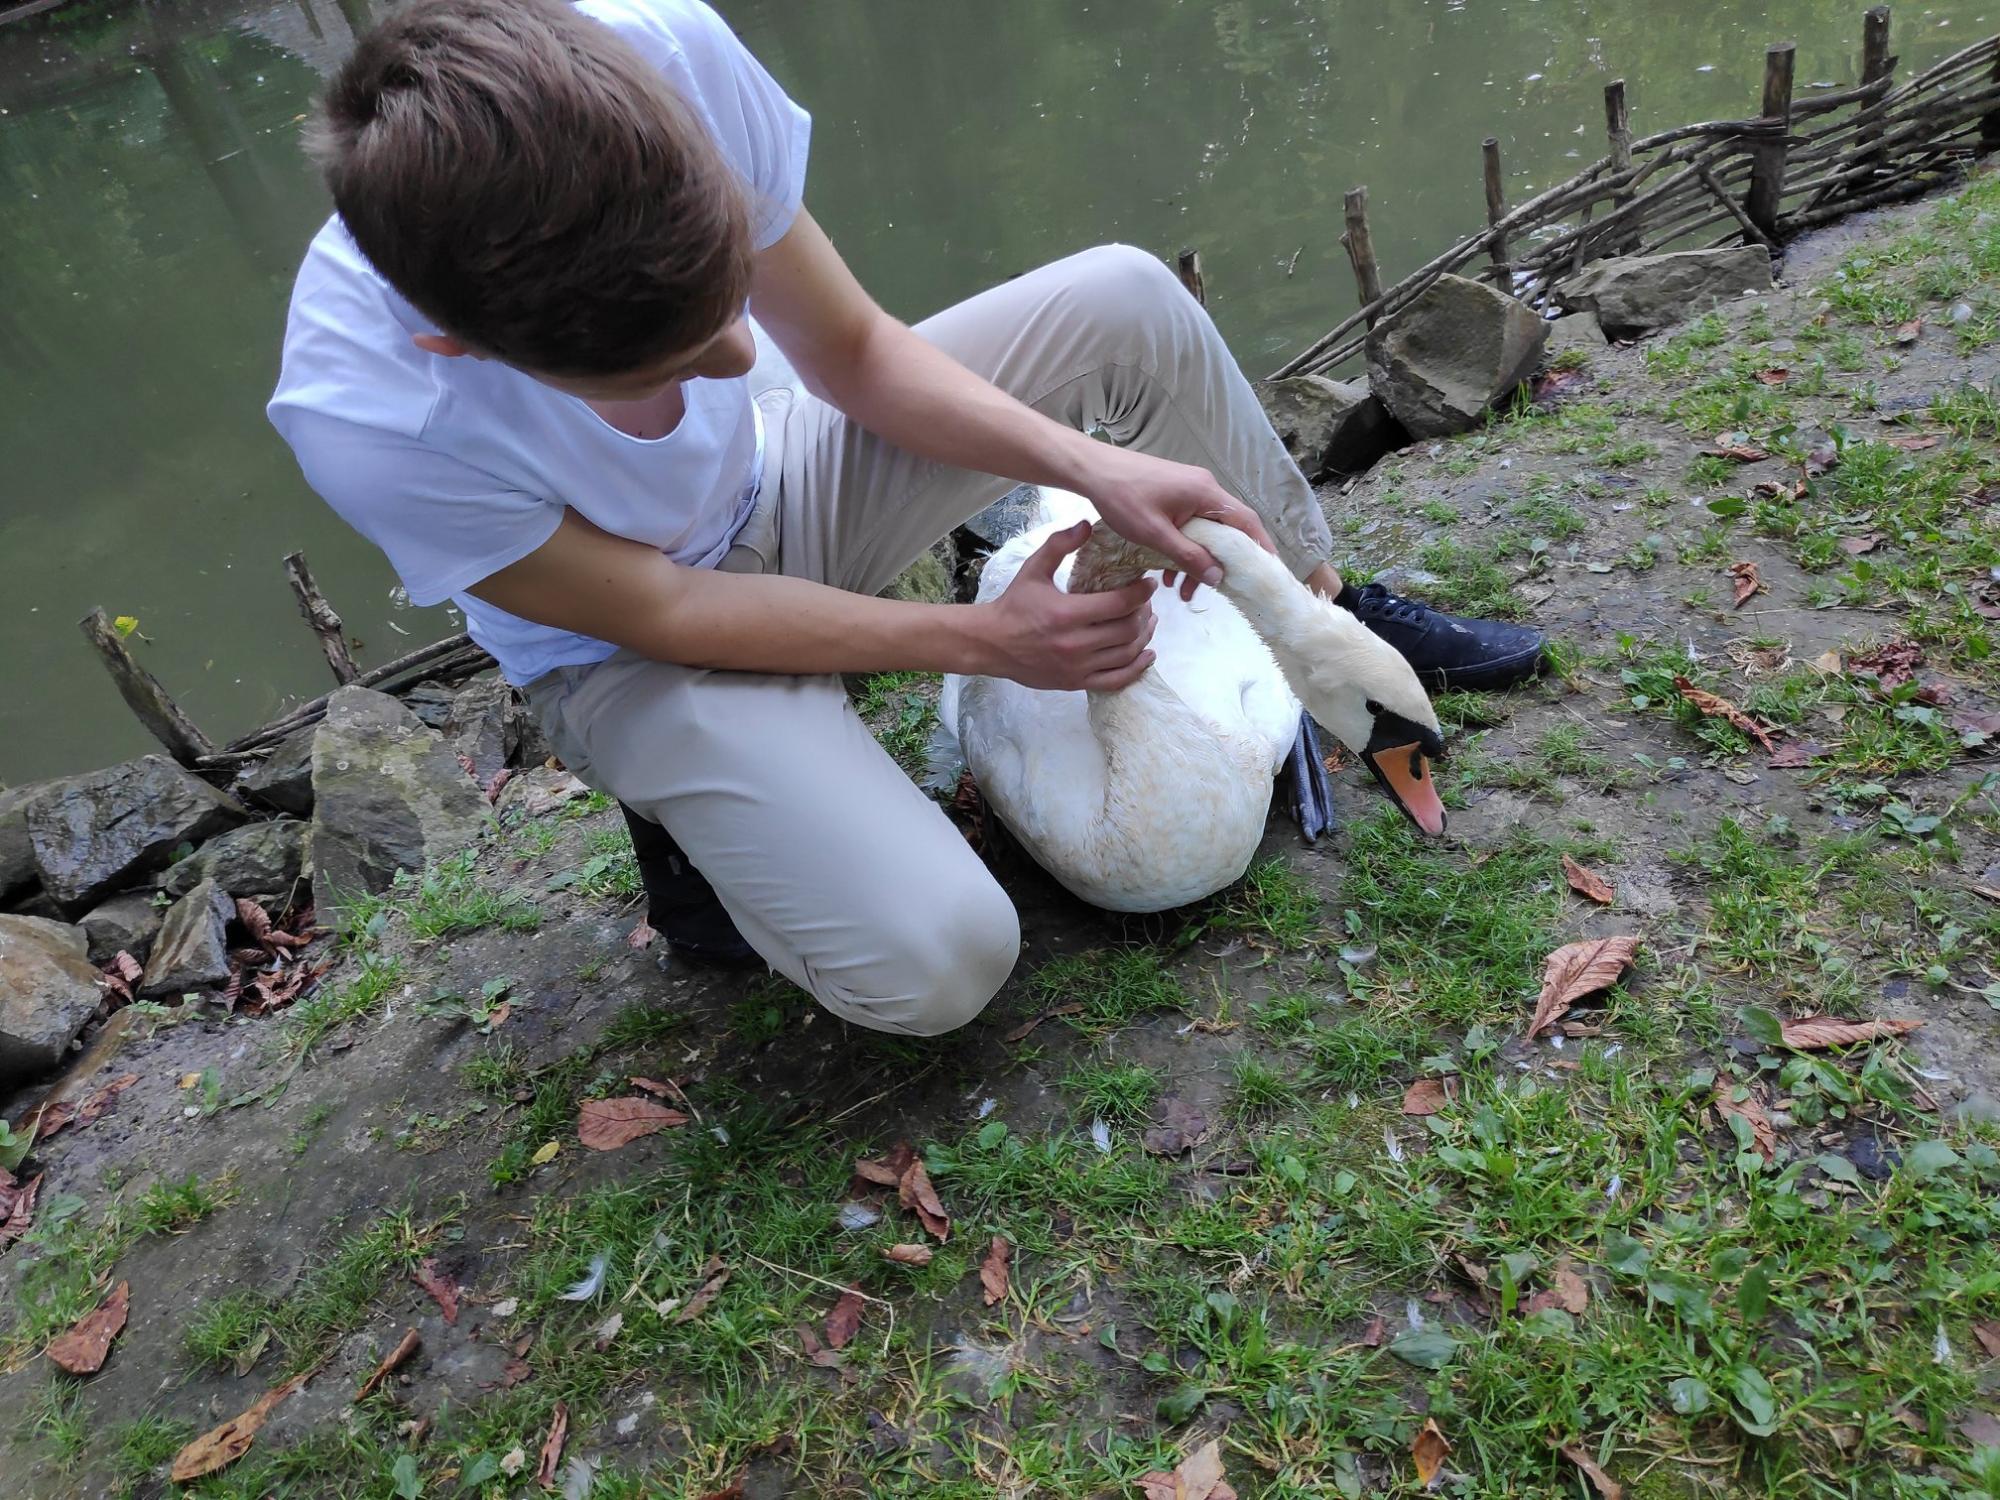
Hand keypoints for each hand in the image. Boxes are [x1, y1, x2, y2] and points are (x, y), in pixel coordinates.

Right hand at [976, 521, 1158, 689]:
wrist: (991, 643)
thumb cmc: (1013, 605)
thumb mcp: (1033, 569)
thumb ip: (1058, 545)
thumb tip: (1086, 525)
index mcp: (1066, 613)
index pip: (1119, 604)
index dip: (1141, 593)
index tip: (1149, 584)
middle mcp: (1075, 643)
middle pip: (1127, 630)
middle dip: (1144, 614)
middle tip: (1147, 603)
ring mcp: (1077, 666)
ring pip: (1125, 655)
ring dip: (1144, 638)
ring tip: (1148, 623)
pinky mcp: (1075, 682)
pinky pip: (1115, 680)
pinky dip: (1136, 668)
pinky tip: (1146, 655)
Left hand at [1083, 448, 1274, 600]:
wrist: (1093, 471)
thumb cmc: (1123, 498)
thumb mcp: (1156, 534)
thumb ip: (1188, 556)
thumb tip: (1217, 577)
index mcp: (1206, 493)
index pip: (1246, 522)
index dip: (1260, 547)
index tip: (1267, 571)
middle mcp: (1204, 489)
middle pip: (1226, 530)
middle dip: (1219, 563)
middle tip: (1210, 591)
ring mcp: (1189, 490)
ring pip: (1205, 531)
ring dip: (1197, 560)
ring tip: (1181, 591)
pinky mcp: (1174, 495)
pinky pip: (1189, 526)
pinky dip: (1183, 549)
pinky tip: (1166, 572)